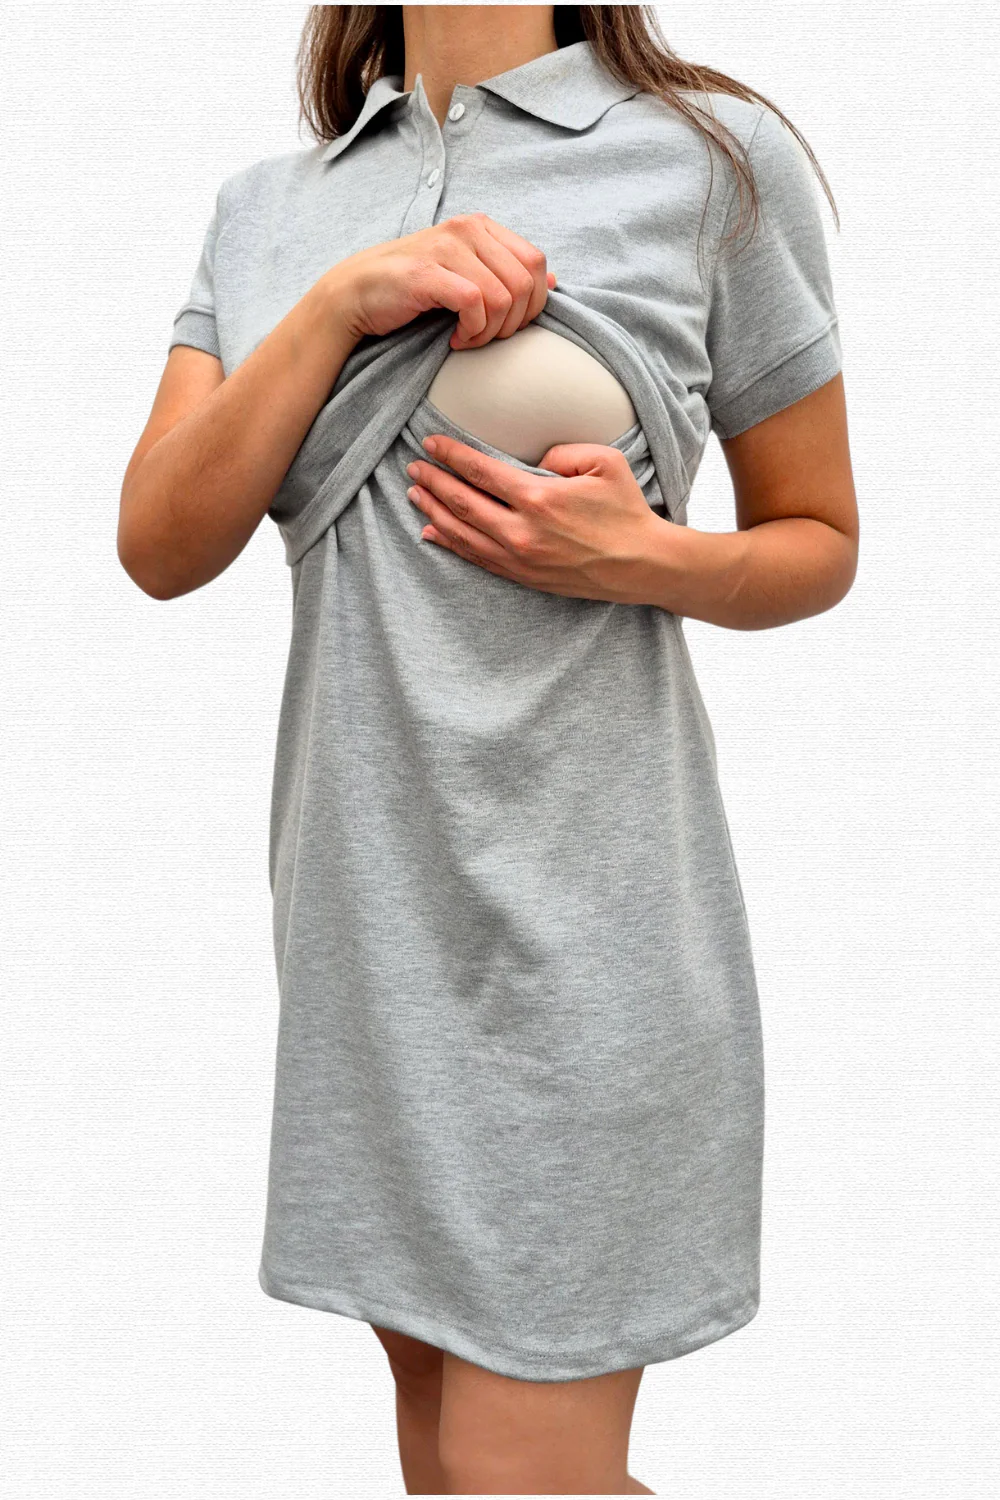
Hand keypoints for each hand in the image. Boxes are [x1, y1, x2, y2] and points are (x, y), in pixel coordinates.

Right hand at [332, 212, 556, 349]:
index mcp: (482, 226)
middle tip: (488, 336)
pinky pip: (475, 304)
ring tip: (469, 339)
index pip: (536, 262)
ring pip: (503, 297)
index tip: (507, 324)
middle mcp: (467, 229)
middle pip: (525, 282)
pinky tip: (455, 340)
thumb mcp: (467, 273)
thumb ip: (506, 273)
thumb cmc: (415, 289)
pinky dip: (472, 332)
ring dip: (491, 331)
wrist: (357, 293)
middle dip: (514, 322)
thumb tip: (554, 282)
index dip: (532, 303)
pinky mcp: (428, 273)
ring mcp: (447, 248)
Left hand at [405, 433, 673, 603]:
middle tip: (414, 467)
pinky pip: (476, 559)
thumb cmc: (626, 511)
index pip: (480, 472)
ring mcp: (519, 558)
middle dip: (433, 482)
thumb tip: (537, 456)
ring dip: (433, 512)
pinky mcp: (523, 576)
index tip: (431, 443)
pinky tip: (432, 533)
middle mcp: (521, 531)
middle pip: (462, 503)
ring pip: (462, 533)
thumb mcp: (605, 462)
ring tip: (414, 494)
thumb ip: (565, 450)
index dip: (451, 456)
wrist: (641, 565)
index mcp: (539, 498)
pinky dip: (450, 544)